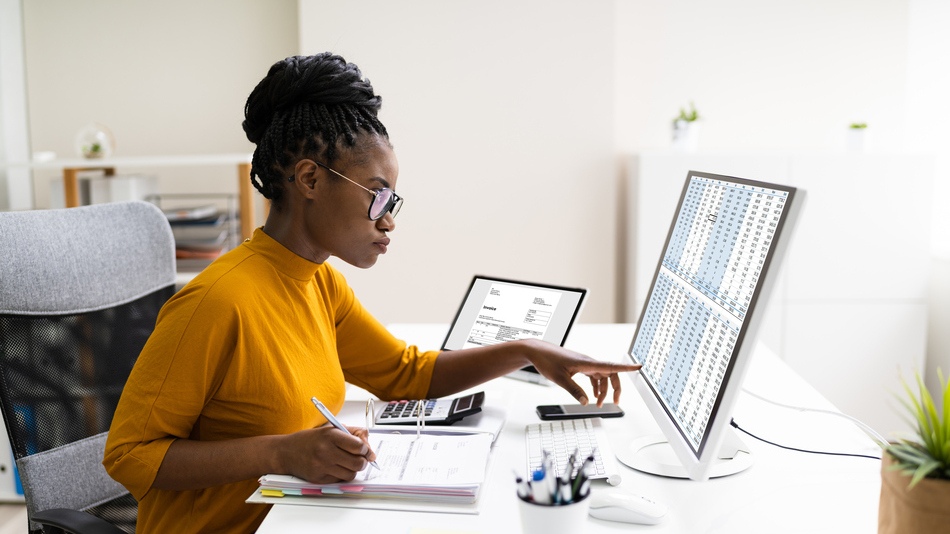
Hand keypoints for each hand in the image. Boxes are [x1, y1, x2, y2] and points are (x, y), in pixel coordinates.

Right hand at [276, 425, 376, 483]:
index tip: (365, 450)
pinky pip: (339, 480)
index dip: (365, 449)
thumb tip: (368, 444)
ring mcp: (322, 466)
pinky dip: (341, 475)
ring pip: (351, 474)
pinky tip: (335, 467)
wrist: (286, 452)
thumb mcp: (330, 428)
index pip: (358, 446)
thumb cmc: (310, 440)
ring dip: (353, 469)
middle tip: (361, 459)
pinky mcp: (318, 478)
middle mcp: (326, 451)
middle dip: (363, 461)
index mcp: (330, 435)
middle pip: (358, 463)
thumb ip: (352, 432)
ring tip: (347, 463)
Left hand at [522, 339, 640, 405]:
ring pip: (602, 376)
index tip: (639, 367)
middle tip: (615, 402)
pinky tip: (592, 395)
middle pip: (610, 373)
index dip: (627, 367)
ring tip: (599, 404)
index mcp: (587, 363)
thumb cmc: (547, 361)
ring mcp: (584, 363)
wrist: (537, 351)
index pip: (611, 365)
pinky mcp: (580, 365)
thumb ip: (574, 391)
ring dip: (603, 390)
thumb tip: (586, 402)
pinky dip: (596, 386)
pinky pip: (594, 376)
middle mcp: (588, 362)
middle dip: (615, 388)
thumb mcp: (559, 379)